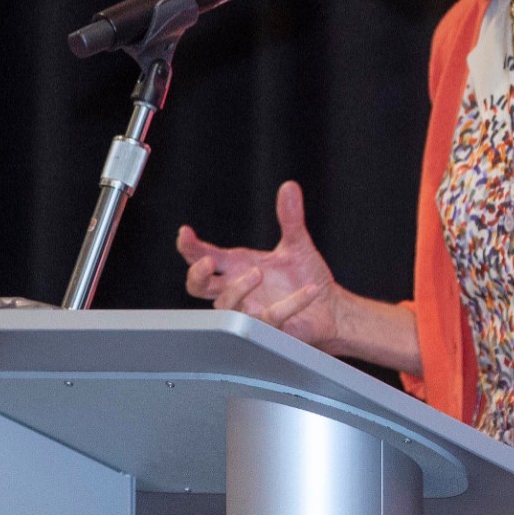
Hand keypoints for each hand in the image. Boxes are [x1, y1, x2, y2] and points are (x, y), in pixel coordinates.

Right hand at [178, 181, 341, 348]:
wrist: (329, 308)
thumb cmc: (305, 277)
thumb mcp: (296, 244)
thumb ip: (290, 218)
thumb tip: (289, 186)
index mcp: (237, 267)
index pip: (203, 257)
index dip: (190, 247)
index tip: (185, 233)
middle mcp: (238, 290)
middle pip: (199, 287)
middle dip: (197, 275)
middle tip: (206, 262)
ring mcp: (251, 311)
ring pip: (228, 306)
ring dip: (238, 289)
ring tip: (258, 272)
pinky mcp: (271, 328)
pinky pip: (273, 318)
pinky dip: (291, 304)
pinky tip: (308, 291)